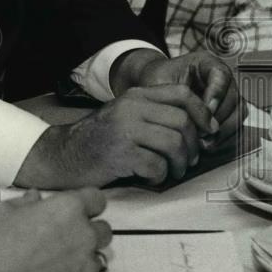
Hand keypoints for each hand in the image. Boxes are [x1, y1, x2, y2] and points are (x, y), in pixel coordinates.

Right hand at [0, 188, 110, 271]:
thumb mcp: (1, 212)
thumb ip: (24, 202)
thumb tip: (35, 199)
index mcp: (67, 209)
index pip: (96, 199)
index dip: (85, 203)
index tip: (74, 209)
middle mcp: (85, 235)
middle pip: (102, 230)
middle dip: (87, 231)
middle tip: (64, 237)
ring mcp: (87, 266)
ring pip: (96, 258)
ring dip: (82, 257)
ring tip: (57, 264)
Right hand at [14, 83, 216, 187]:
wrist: (63, 156)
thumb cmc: (100, 141)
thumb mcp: (125, 116)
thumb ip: (155, 114)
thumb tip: (201, 128)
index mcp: (135, 96)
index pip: (182, 94)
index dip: (203, 113)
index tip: (208, 132)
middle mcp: (130, 108)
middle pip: (182, 122)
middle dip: (193, 146)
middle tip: (188, 161)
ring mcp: (124, 129)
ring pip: (174, 144)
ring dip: (180, 164)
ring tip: (172, 172)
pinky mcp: (120, 154)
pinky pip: (157, 166)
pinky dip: (160, 176)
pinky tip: (150, 177)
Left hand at [136, 50, 242, 145]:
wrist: (156, 86)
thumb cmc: (157, 80)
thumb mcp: (160, 83)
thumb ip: (175, 96)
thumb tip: (194, 118)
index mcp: (206, 62)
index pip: (221, 75)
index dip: (216, 94)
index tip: (205, 111)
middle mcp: (222, 78)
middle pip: (233, 97)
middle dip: (218, 117)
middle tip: (201, 131)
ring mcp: (228, 95)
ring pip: (238, 114)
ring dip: (222, 130)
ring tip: (202, 140)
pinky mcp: (228, 112)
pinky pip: (235, 125)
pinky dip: (223, 137)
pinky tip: (206, 143)